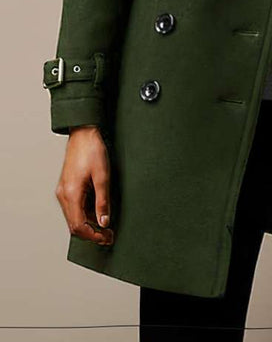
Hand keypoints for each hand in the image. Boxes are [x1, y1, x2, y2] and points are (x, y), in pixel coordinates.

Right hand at [55, 125, 113, 245]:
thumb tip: (104, 222)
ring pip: (73, 217)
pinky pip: (74, 207)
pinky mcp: (66, 186)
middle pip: (74, 224)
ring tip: (106, 225)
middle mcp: (63, 195)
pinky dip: (85, 214)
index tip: (107, 237)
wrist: (83, 133)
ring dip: (88, 224)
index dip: (93, 235)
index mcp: (71, 194)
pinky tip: (97, 212)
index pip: (79, 226)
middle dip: (92, 233)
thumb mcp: (103, 176)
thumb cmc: (93, 150)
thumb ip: (103, 201)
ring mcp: (63, 191)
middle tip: (109, 235)